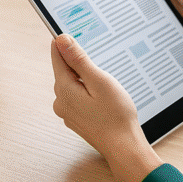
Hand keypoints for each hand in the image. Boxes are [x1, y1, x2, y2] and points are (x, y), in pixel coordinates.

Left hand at [51, 34, 162, 181]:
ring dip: (85, 80)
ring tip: (105, 88)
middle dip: (80, 64)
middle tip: (100, 67)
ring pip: (72, 84)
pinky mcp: (76, 119)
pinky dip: (88, 93)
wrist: (125, 148)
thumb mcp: (99, 80)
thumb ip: (78, 59)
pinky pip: (77, 97)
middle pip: (65, 70)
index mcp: (63, 89)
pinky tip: (103, 100)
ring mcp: (67, 112)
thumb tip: (61, 40)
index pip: (57, 55)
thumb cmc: (116, 116)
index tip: (72, 33)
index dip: (66, 43)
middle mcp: (60, 101)